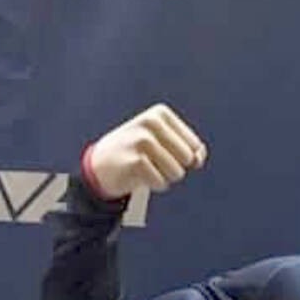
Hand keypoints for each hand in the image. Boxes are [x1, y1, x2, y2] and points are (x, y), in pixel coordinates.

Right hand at [85, 103, 206, 198]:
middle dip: (174, 166)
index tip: (162, 151)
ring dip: (164, 176)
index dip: (184, 157)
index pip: (195, 146)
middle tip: (152, 161)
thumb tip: (198, 158)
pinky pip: (162, 182)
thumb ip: (190, 148)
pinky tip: (138, 175)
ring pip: (177, 173)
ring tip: (146, 167)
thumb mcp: (165, 143)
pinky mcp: (136, 161)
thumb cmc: (138, 154)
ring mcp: (142, 141)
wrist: (101, 165)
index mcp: (160, 114)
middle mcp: (151, 122)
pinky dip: (154, 185)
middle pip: (188, 159)